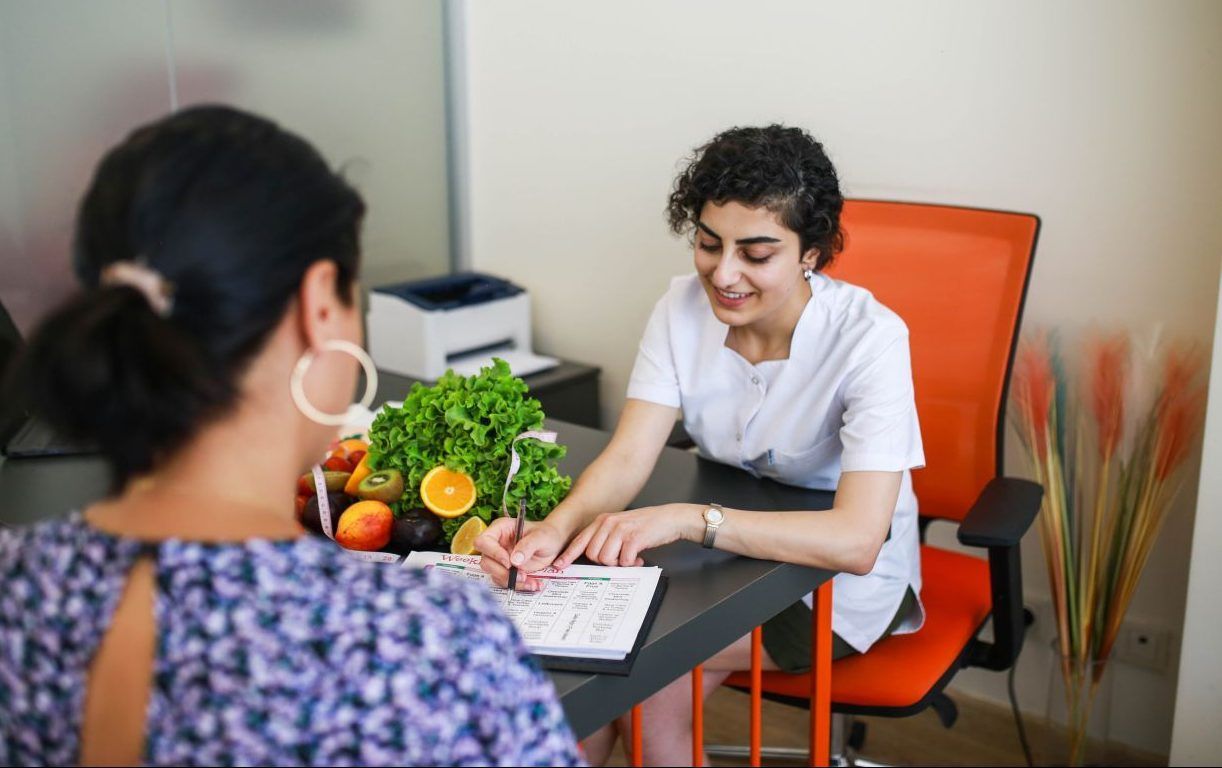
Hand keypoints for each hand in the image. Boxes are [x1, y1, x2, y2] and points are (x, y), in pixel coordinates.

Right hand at [476, 517, 567, 591]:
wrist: (554, 544)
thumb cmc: (546, 534)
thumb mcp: (541, 537)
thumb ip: (527, 546)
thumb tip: (514, 560)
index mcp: (500, 529)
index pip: (483, 541)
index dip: (493, 553)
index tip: (509, 563)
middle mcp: (496, 544)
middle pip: (486, 561)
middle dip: (502, 572)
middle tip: (521, 575)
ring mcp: (499, 558)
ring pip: (493, 574)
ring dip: (511, 581)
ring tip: (530, 581)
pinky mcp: (505, 570)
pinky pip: (505, 581)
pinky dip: (518, 586)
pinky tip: (532, 584)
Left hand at [556, 504, 700, 567]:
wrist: (669, 519)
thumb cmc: (645, 526)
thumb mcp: (620, 527)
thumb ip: (605, 538)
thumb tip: (592, 556)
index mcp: (602, 521)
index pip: (580, 540)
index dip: (568, 555)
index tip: (559, 565)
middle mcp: (609, 523)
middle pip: (592, 554)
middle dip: (605, 562)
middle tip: (619, 558)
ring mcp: (621, 529)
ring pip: (606, 559)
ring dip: (619, 563)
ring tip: (630, 556)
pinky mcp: (634, 537)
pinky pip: (624, 560)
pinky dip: (631, 563)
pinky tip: (638, 557)